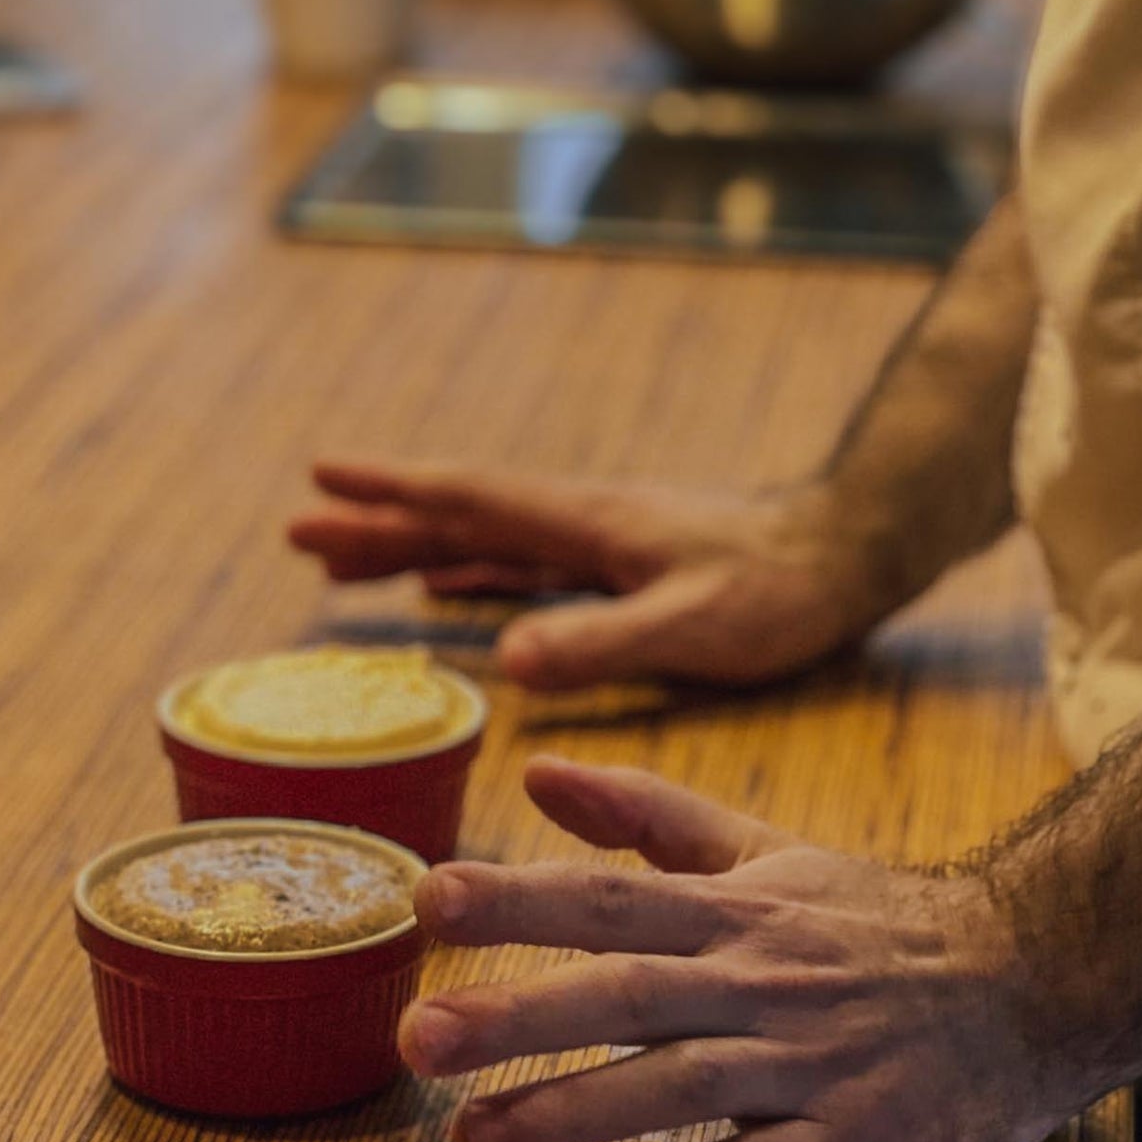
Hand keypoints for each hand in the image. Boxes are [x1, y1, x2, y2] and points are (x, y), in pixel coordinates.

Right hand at [288, 460, 875, 691]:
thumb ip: (603, 641)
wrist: (842, 556)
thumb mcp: (691, 625)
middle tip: (299, 530)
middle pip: (459, 518)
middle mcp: (580, 525)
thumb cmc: (776, 593)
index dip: (394, 495)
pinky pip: (521, 565)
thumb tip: (507, 659)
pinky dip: (470, 571)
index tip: (321, 482)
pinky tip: (448, 586)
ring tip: (345, 561)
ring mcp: (596, 544)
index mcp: (586, 526)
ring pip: (483, 540)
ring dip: (413, 546)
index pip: (470, 500)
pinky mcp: (618, 568)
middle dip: (379, 523)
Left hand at [399, 759, 1092, 1141]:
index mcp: (737, 909)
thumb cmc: (875, 922)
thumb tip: (536, 772)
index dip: (521, 898)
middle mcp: (764, 979)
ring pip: (680, 1086)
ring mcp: (809, 1062)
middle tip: (419, 1039)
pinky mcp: (852, 1140)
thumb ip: (648, 817)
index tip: (429, 899)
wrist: (1032, 985)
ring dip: (574, 1114)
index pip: (612, 897)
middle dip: (521, 1015)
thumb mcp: (767, 852)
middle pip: (629, 993)